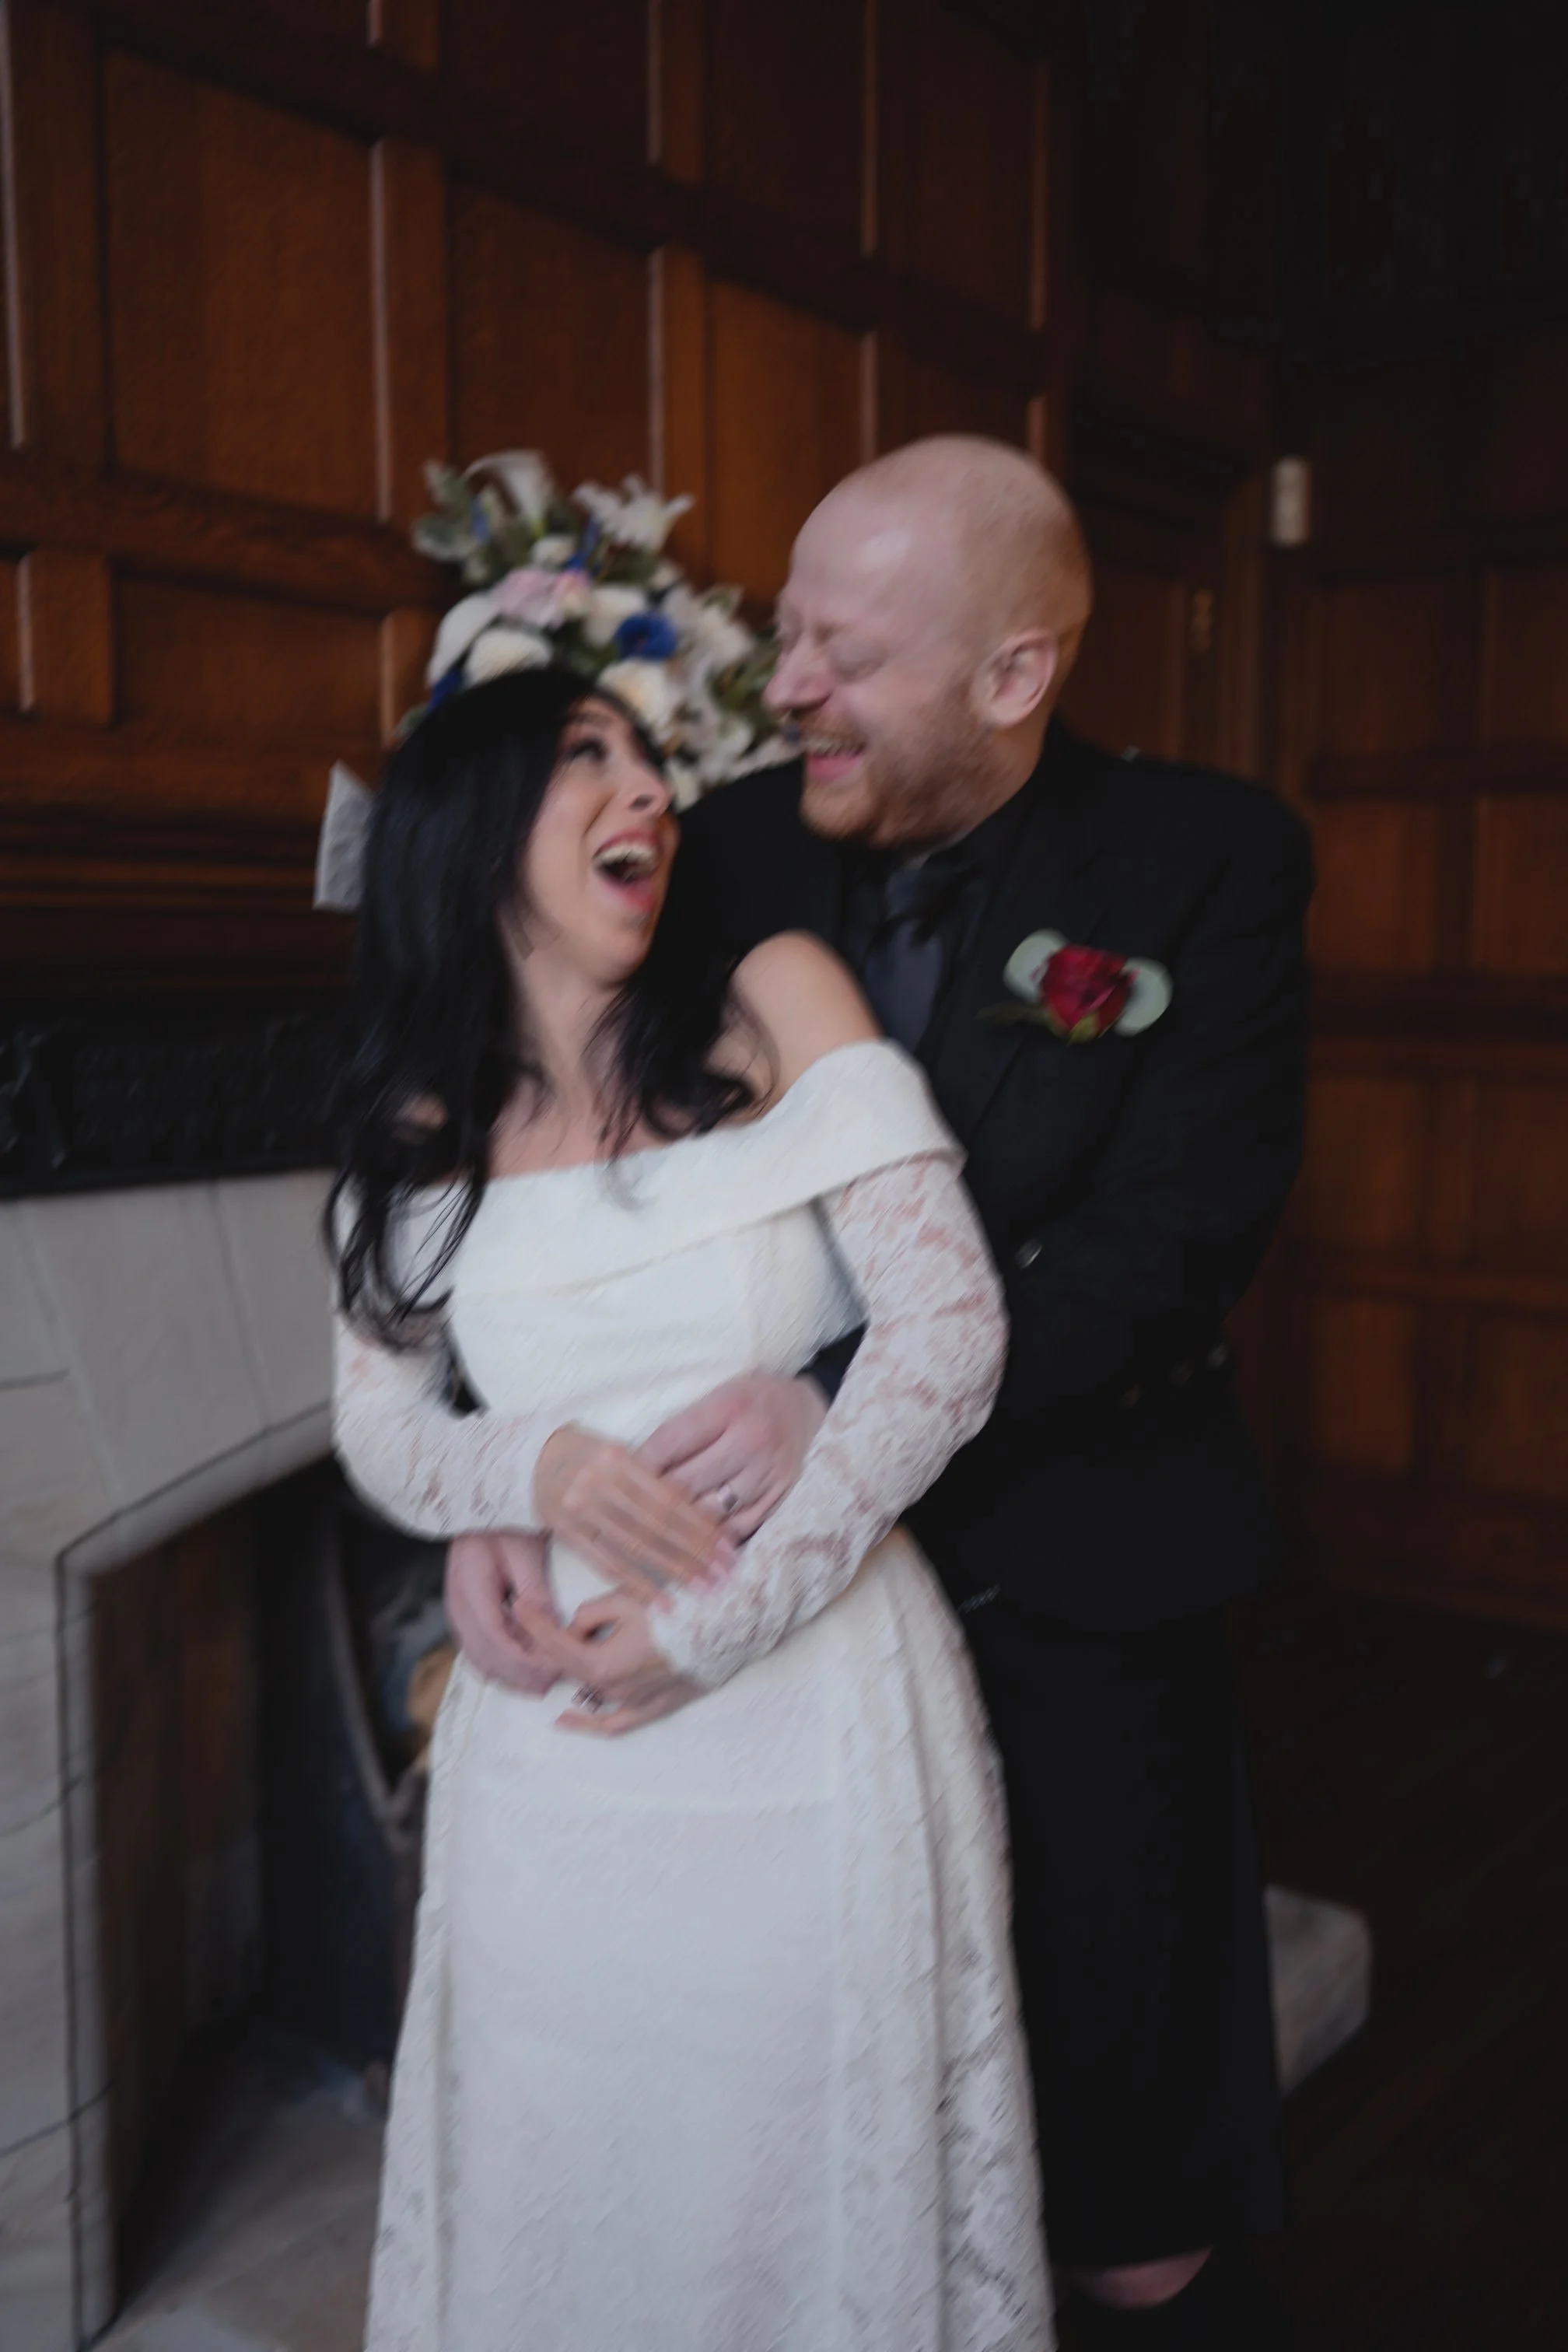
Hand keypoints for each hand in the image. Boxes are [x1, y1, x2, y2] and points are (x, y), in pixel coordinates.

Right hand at [444, 1531, 561, 1696]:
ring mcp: (457, 1611)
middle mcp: (457, 1605)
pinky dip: (501, 1662)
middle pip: (484, 1656)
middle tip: (551, 1684)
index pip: (495, 1640)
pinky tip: (524, 1665)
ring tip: (541, 1681)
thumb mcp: (526, 1551)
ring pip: (479, 1658)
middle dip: (518, 1676)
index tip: (553, 1670)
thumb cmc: (506, 1523)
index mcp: (470, 1588)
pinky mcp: (465, 1613)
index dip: (524, 1662)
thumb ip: (536, 1592)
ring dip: (509, 1674)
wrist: (481, 1508)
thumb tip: (550, 1631)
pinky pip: (478, 1648)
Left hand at [507, 1589, 704, 1737]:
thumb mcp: (625, 1600)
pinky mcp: (652, 1708)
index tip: (518, 1606)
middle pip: (567, 1667)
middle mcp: (612, 1690)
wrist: (726, 1627)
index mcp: (602, 1664)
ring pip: (587, 1688)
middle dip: (547, 1642)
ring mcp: (632, 1703)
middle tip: (534, 1617)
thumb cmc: (677, 1608)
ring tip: (557, 1643)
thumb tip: (574, 1629)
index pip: (554, 1644)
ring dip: (570, 1666)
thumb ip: (589, 1616)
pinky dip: (587, 1724)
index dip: (533, 1622)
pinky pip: (613, 1724)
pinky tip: (565, 1720)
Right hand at [533, 1425, 736, 1603]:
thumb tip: (703, 1504)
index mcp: (618, 1457)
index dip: (701, 1524)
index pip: (669, 1497)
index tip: (727, 1546)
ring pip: (635, 1546)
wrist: (532, 1460)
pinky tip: (662, 1601)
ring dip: (673, 1571)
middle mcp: (598, 1483)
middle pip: (656, 1523)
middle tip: (725, 1573)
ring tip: (703, 1588)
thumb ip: (653, 1474)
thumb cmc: (588, 1454)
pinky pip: (607, 1564)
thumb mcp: (619, 1451)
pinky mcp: (567, 1533)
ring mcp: (580, 1510)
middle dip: (695, 1551)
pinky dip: (637, 1584)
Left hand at [640, 1373, 825, 1538]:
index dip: (638, 1465)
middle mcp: (751, 1440)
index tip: (613, 1481)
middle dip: (651, 1502)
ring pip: (711, 1512)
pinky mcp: (781, 1496)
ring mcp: (768, 1473)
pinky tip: (692, 1549)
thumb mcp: (718, 1395)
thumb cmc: (751, 1399)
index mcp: (729, 1406)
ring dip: (678, 1528)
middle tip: (623, 1517)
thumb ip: (685, 1427)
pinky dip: (713, 1540)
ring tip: (650, 1538)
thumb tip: (636, 1464)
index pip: (670, 1442)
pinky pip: (740, 1528)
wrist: (807, 1407)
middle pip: (687, 1483)